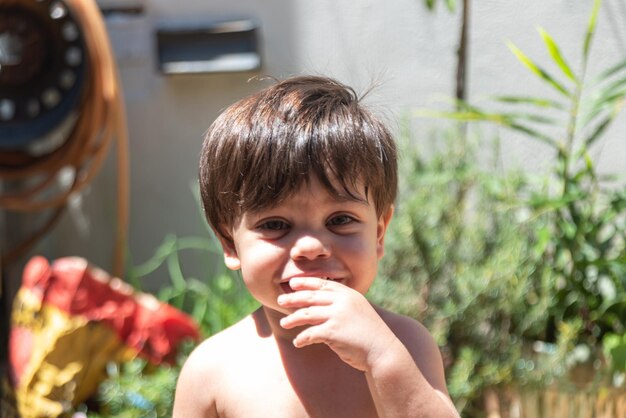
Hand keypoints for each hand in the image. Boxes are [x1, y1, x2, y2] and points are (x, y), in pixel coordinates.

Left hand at [277, 277, 397, 370]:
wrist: (383, 350)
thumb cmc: (369, 333)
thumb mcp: (358, 310)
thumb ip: (342, 304)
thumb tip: (320, 305)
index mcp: (348, 294)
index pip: (322, 284)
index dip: (306, 282)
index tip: (293, 283)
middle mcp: (342, 301)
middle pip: (311, 296)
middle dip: (293, 298)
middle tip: (280, 301)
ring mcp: (337, 315)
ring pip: (307, 314)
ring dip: (293, 319)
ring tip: (284, 323)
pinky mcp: (333, 332)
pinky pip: (310, 333)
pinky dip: (302, 338)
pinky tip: (298, 342)